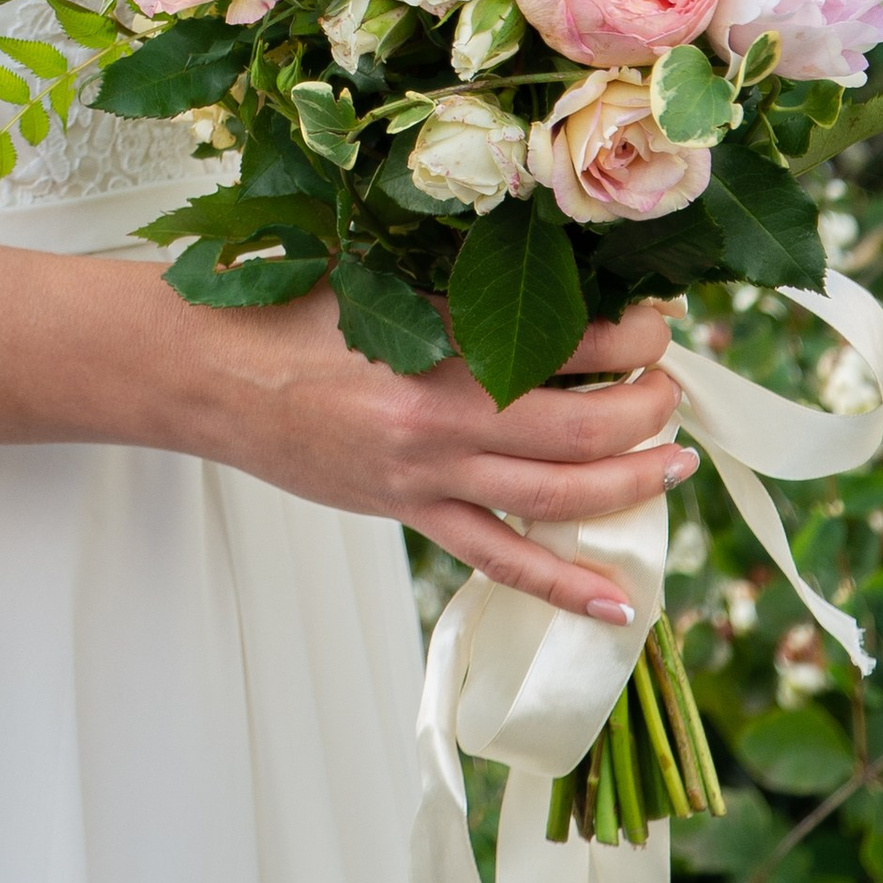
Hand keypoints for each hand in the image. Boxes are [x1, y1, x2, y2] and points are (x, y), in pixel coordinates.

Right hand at [179, 289, 692, 623]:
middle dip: (648, 410)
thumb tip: (551, 299)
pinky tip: (620, 601)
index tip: (657, 325)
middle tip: (672, 394)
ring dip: (632, 484)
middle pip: (582, 425)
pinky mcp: (408, 511)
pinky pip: (499, 558)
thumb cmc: (288, 313)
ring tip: (673, 463)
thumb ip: (461, 294)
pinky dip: (564, 584)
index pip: (570, 339)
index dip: (633, 335)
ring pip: (558, 495)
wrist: (209, 370)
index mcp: (440, 336)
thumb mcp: (383, 281)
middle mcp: (443, 412)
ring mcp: (427, 473)